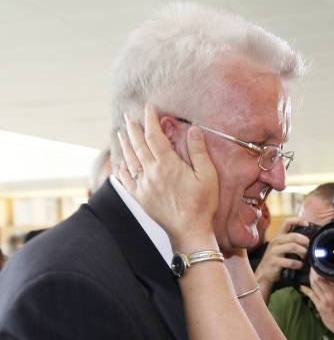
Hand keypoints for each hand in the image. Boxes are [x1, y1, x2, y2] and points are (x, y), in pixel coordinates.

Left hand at [117, 103, 218, 249]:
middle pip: (138, 145)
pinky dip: (121, 169)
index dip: (151, 119)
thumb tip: (194, 129)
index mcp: (167, 165)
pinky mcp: (140, 198)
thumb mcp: (208, 176)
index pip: (155, 136)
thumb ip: (199, 151)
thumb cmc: (202, 204)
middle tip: (129, 115)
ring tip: (121, 132)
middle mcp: (151, 173)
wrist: (189, 232)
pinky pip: (125, 180)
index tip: (149, 107)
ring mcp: (143, 186)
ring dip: (125, 144)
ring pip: (130, 160)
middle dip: (133, 128)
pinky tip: (120, 163)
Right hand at [254, 216, 308, 284]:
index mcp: (279, 236)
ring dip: (303, 251)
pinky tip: (300, 265)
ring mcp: (274, 251)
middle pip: (293, 236)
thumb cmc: (276, 260)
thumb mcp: (282, 248)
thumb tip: (309, 241)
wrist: (264, 273)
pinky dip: (297, 264)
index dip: (298, 220)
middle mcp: (276, 241)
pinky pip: (289, 261)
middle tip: (310, 246)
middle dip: (305, 241)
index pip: (287, 222)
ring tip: (306, 256)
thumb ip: (292, 242)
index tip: (307, 224)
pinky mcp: (274, 261)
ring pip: (292, 247)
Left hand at [300, 271, 333, 336]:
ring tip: (310, 274)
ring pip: (313, 284)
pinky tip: (303, 286)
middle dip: (314, 270)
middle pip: (318, 277)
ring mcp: (325, 300)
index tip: (322, 262)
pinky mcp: (320, 307)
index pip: (330, 273)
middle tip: (314, 266)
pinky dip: (306, 289)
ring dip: (310, 278)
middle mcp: (333, 293)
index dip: (323, 267)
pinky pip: (310, 295)